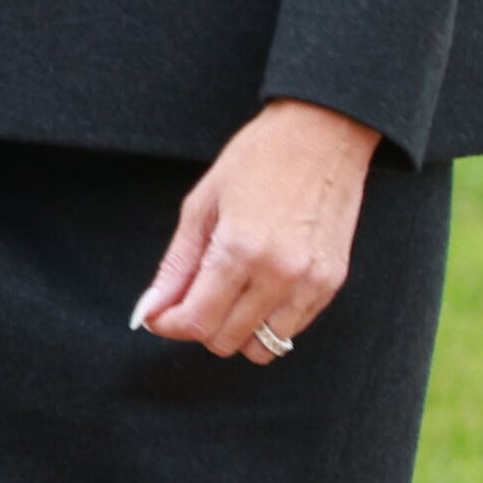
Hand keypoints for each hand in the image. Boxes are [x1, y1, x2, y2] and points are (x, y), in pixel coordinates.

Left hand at [134, 97, 377, 358]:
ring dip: (237, 330)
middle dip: (199, 326)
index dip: (168, 325)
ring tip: (229, 293)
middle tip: (191, 297)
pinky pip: (293, 330)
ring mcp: (311, 282)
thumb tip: (150, 309)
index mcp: (240, 250)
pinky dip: (269, 321)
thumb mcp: (202, 205)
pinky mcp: (332, 283)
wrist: (323, 134)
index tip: (158, 315)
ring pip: (263, 348)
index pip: (197, 321)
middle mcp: (280, 274)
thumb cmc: (260, 158)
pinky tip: (259, 287)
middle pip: (226, 341)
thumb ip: (176, 265)